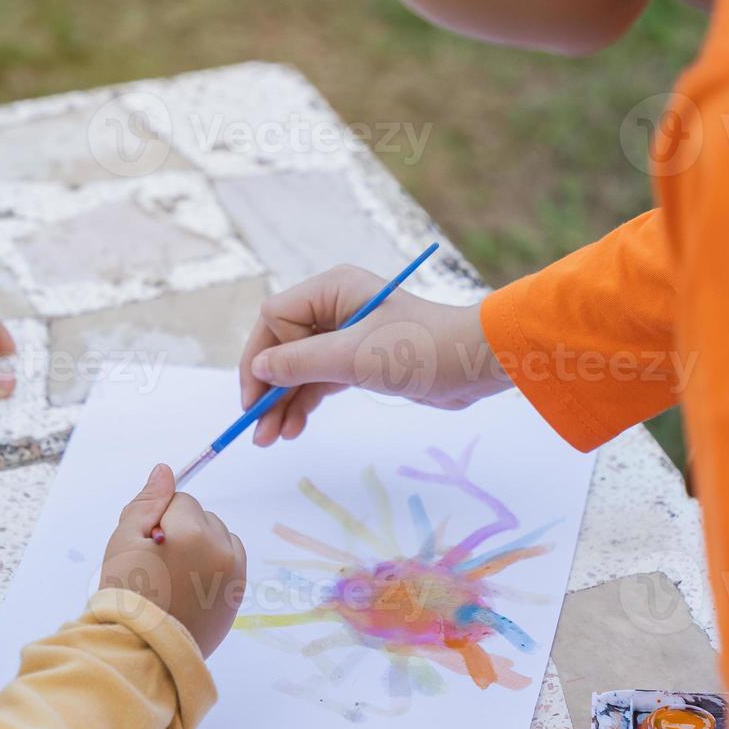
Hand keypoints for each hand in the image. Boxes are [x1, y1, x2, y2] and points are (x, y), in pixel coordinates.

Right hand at [100, 465, 246, 657]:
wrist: (142, 650)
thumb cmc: (126, 594)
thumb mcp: (124, 540)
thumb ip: (148, 501)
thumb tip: (165, 469)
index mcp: (194, 532)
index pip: (180, 501)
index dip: (157, 520)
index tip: (146, 548)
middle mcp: (222, 549)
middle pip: (202, 517)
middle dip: (181, 531)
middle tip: (157, 565)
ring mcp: (234, 573)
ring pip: (219, 536)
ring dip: (201, 545)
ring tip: (175, 576)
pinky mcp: (238, 594)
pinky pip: (230, 560)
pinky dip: (215, 564)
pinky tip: (192, 585)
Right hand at [239, 264, 510, 445]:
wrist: (475, 365)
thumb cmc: (418, 349)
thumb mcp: (353, 357)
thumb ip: (301, 363)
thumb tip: (259, 370)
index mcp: (330, 290)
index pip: (274, 320)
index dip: (258, 360)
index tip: (253, 399)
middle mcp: (333, 307)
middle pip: (283, 348)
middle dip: (269, 389)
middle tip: (257, 431)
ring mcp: (345, 336)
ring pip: (299, 370)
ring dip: (284, 402)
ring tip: (271, 439)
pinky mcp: (359, 361)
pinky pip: (319, 381)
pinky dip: (305, 403)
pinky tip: (293, 428)